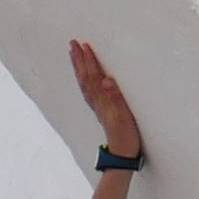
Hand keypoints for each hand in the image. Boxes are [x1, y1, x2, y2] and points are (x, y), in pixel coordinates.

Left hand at [70, 38, 142, 164]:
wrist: (122, 154)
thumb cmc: (126, 136)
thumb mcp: (124, 116)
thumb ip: (115, 98)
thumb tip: (106, 80)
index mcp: (103, 101)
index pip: (94, 76)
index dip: (89, 61)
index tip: (84, 46)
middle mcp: (97, 102)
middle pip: (85, 78)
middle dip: (79, 60)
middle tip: (72, 43)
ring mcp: (97, 106)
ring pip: (84, 83)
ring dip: (79, 68)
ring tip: (74, 54)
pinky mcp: (100, 110)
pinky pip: (88, 90)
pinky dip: (83, 79)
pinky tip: (83, 76)